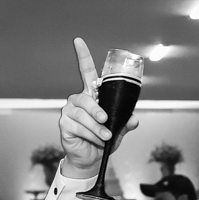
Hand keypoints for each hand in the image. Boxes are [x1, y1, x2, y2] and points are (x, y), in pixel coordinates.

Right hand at [58, 38, 138, 177]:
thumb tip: (134, 119)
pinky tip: (95, 140)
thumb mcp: (119, 130)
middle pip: (86, 98)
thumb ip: (126, 122)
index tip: (78, 40)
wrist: (92, 158)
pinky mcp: (64, 124)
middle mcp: (78, 100)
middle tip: (106, 120)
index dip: (83, 56)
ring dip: (96, 127)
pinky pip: (77, 127)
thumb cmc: (104, 139)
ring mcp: (69, 112)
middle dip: (97, 110)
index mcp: (92, 95)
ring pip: (83, 115)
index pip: (86, 72)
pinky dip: (89, 134)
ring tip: (105, 136)